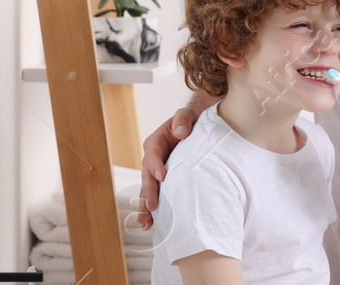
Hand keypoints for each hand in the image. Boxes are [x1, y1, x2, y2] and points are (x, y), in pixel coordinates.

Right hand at [139, 106, 202, 229]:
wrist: (194, 129)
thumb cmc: (189, 122)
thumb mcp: (186, 115)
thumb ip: (182, 120)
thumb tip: (181, 132)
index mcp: (155, 143)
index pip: (153, 153)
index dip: (156, 165)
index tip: (163, 177)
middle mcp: (151, 159)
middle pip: (147, 177)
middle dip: (148, 193)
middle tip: (151, 208)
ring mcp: (155, 172)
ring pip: (148, 190)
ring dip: (146, 207)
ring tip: (145, 222)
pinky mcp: (163, 181)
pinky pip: (156, 195)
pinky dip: (152, 209)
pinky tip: (151, 224)